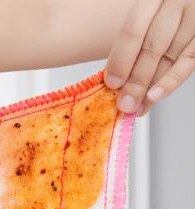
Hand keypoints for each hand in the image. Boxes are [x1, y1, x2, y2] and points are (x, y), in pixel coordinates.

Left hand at [104, 0, 194, 116]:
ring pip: (170, 57)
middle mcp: (177, 0)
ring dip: (150, 88)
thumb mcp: (145, 15)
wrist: (186, 3)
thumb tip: (113, 78)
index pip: (133, 30)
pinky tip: (154, 96)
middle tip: (124, 104)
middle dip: (135, 81)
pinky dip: (171, 81)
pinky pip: (189, 60)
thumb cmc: (162, 11)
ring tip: (136, 107)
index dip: (121, 59)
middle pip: (152, 47)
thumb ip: (132, 40)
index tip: (112, 83)